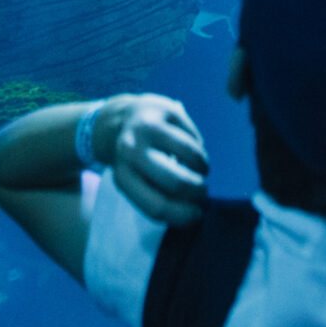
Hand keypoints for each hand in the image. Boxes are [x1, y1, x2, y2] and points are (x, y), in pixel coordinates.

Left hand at [98, 94, 209, 225]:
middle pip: (176, 182)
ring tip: (200, 172)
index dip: (183, 216)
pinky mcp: (166, 110)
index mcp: (122, 176)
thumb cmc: (136, 161)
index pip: (157, 206)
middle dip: (198, 192)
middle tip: (203, 193)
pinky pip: (194, 138)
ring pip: (191, 156)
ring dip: (203, 169)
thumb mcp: (136, 182)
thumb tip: (194, 214)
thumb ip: (158, 199)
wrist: (122, 119)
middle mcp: (131, 150)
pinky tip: (194, 154)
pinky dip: (199, 150)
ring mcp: (148, 127)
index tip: (197, 215)